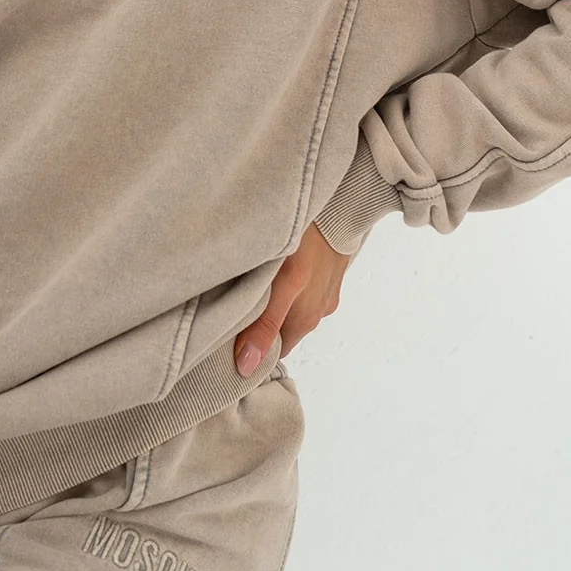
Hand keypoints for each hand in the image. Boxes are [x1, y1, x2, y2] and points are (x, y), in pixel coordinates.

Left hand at [233, 219, 361, 375]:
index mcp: (304, 322)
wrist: (344, 204)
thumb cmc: (311, 242)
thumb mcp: (283, 284)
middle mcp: (316, 313)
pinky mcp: (327, 272)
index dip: (251, 349)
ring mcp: (323, 292)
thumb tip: (246, 366)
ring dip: (272, 302)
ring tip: (251, 284)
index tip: (227, 337)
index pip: (273, 351)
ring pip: (290, 308)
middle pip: (281, 331)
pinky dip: (287, 284)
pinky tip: (276, 267)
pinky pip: (301, 288)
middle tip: (230, 306)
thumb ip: (264, 323)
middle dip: (258, 324)